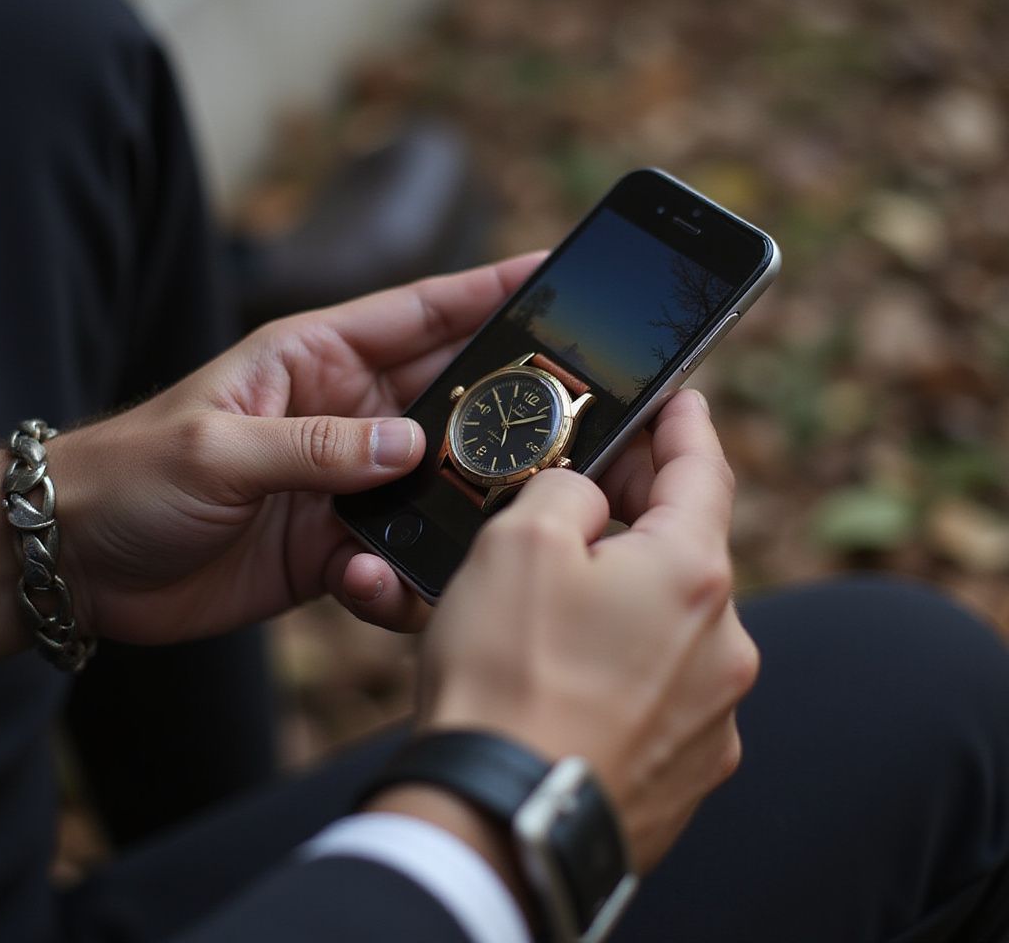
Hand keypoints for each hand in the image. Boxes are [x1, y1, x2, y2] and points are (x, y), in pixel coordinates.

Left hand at [40, 253, 544, 645]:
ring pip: (440, 480)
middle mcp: (345, 413)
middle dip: (507, 404)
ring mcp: (347, 480)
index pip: (420, 313)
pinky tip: (382, 585)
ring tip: (496, 516)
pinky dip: (406, 570)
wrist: (82, 564)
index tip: (553, 276)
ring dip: (467, 498)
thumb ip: (317, 446)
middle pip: (450, 397)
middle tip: (569, 416)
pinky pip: (400, 550)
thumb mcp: (217, 448)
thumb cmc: (130, 476)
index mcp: (317, 359)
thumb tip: (411, 448)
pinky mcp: (339, 543)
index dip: (489, 291)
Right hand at [416, 390, 757, 870]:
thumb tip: (588, 504)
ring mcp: (712, 713)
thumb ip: (566, 492)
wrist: (500, 821)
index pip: (704, 471)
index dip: (688, 426)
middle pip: (687, 550)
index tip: (681, 402)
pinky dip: (627, 662)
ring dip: (628, 596)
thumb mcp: (519, 543)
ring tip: (559, 600)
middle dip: (641, 514)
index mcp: (692, 575)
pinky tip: (572, 673)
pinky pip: (662, 687)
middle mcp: (723, 645)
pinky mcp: (688, 766)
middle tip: (590, 494)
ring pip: (671, 622)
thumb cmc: (506, 677)